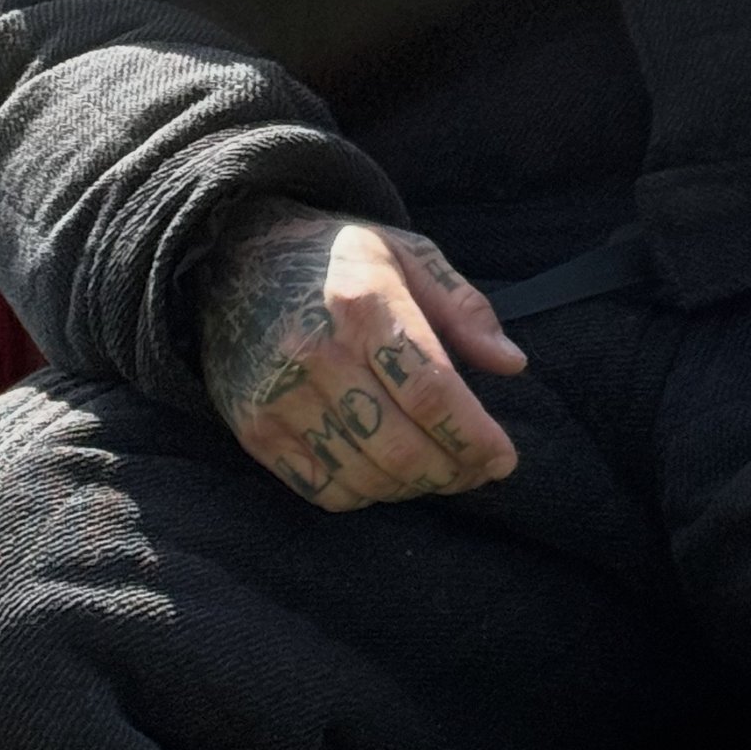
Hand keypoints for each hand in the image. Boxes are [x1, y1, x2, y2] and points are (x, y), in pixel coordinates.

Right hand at [197, 201, 527, 511]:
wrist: (238, 257)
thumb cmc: (338, 257)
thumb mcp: (408, 253)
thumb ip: (464, 308)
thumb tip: (512, 363)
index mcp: (364, 302)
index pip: (431, 393)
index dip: (473, 437)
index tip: (504, 458)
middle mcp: (317, 353)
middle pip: (400, 446)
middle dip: (453, 472)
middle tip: (479, 472)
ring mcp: (280, 397)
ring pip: (364, 477)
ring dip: (413, 488)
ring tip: (439, 471)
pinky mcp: (255, 430)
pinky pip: (322, 489)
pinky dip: (364, 495)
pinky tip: (387, 475)